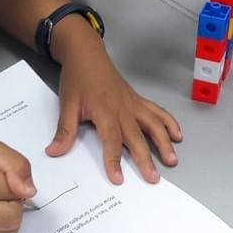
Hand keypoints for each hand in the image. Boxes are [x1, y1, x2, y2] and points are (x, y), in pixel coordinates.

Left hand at [46, 31, 182, 184]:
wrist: (87, 54)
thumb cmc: (78, 77)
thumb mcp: (67, 104)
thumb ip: (65, 130)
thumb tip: (55, 151)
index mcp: (104, 111)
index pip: (111, 140)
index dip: (114, 160)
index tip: (117, 178)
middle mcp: (123, 109)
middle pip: (137, 137)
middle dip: (146, 159)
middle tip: (153, 178)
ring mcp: (133, 104)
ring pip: (153, 124)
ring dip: (164, 142)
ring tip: (172, 160)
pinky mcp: (138, 100)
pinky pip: (157, 111)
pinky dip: (169, 122)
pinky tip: (177, 134)